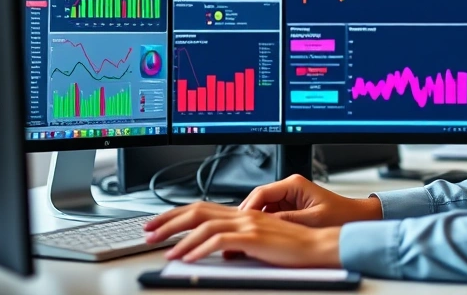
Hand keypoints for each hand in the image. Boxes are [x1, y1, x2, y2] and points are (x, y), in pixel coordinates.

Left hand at [143, 201, 341, 266]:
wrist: (318, 246)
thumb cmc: (294, 246)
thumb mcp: (259, 242)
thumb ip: (238, 241)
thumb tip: (219, 250)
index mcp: (241, 213)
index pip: (201, 208)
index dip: (176, 214)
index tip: (157, 225)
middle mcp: (242, 214)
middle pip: (196, 211)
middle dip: (168, 222)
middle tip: (148, 233)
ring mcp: (247, 224)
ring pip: (204, 225)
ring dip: (180, 238)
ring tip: (166, 251)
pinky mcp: (254, 238)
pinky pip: (220, 241)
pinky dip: (200, 249)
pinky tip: (189, 258)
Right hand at [238, 174, 381, 227]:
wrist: (356, 218)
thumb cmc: (341, 215)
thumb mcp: (312, 219)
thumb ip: (287, 220)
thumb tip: (264, 224)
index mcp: (294, 184)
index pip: (262, 192)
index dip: (248, 206)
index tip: (241, 220)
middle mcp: (290, 188)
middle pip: (259, 199)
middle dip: (248, 215)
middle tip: (239, 230)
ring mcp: (289, 198)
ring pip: (263, 208)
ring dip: (256, 220)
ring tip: (247, 234)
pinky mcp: (290, 208)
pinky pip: (271, 215)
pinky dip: (265, 224)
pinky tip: (260, 235)